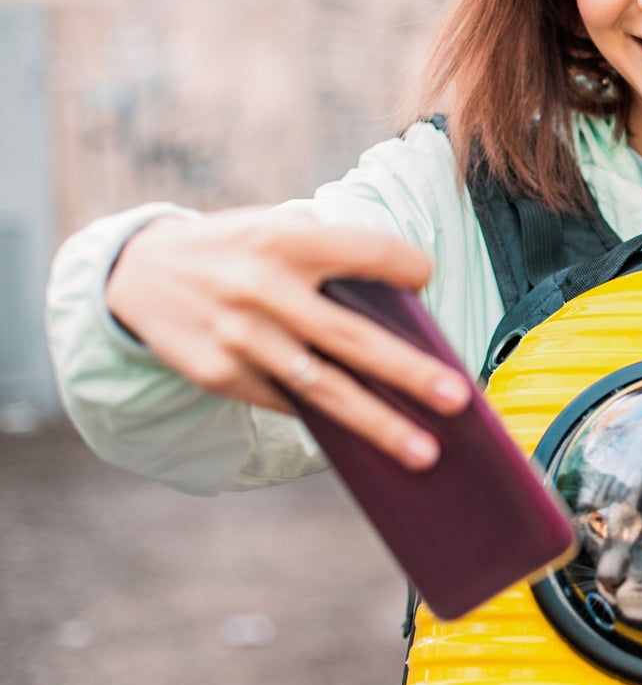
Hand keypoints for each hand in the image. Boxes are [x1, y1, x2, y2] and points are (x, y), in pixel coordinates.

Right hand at [105, 208, 471, 469]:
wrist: (139, 272)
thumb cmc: (237, 251)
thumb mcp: (276, 232)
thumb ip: (332, 263)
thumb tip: (403, 320)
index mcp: (285, 240)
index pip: (366, 252)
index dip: (406, 265)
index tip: (426, 280)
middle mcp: (263, 289)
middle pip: (352, 336)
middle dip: (409, 372)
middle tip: (458, 399)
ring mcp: (241, 337)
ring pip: (323, 388)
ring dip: (378, 424)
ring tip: (426, 452)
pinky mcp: (220, 374)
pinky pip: (290, 403)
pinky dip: (332, 421)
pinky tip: (370, 442)